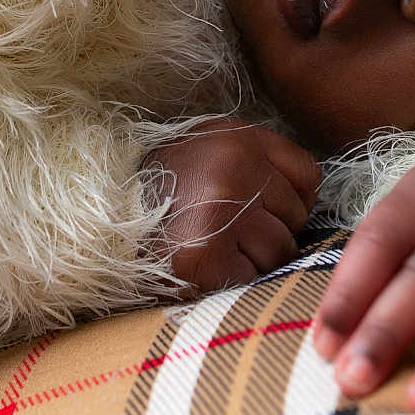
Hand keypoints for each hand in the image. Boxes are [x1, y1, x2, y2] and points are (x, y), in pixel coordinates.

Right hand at [149, 120, 320, 291]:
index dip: (291, 198)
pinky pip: (253, 276)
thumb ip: (259, 163)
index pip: (308, 174)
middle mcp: (233, 166)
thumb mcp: (211, 153)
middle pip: (298, 215)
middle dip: (271, 230)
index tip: (261, 206)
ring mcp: (221, 210)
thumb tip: (309, 196)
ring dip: (254, 258)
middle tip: (226, 228)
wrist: (104, 222)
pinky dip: (233, 278)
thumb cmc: (165, 193)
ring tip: (214, 244)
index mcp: (236, 136)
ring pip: (281, 249)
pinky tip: (205, 264)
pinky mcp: (205, 255)